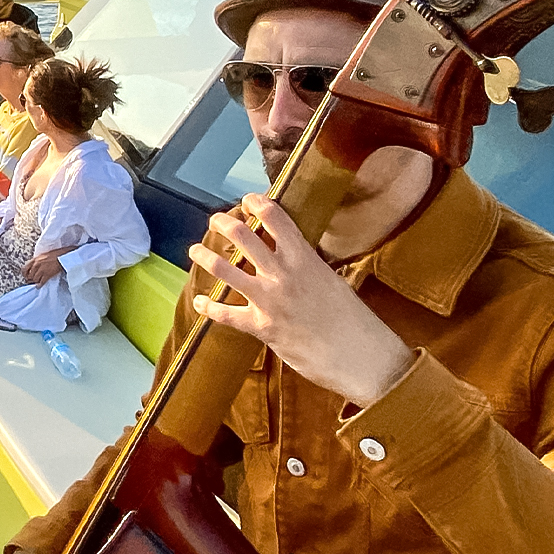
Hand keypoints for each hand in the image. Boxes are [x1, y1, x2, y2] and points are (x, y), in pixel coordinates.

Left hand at [22, 248, 66, 284]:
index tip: (26, 276)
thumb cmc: (55, 254)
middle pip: (30, 275)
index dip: (24, 274)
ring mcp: (42, 270)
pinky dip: (40, 285)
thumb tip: (33, 266)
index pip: (25, 268)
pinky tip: (39, 286)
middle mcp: (37, 265)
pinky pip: (41, 282)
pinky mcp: (47, 275)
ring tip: (37, 282)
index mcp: (35, 259)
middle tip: (31, 281)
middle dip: (30, 279)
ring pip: (35, 279)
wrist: (63, 256)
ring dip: (35, 282)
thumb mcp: (43, 255)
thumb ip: (37, 261)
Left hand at [189, 194, 415, 407]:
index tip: (248, 199)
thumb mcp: (330, 279)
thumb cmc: (350, 318)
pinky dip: (209, 307)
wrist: (359, 354)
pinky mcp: (262, 326)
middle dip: (225, 224)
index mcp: (304, 258)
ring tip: (194, 249)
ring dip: (206, 257)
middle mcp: (283, 274)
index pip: (277, 218)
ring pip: (227, 270)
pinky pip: (227, 314)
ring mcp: (270, 299)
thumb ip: (306, 264)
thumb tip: (291, 252)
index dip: (258, 203)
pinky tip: (199, 301)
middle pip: (244, 237)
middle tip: (215, 220)